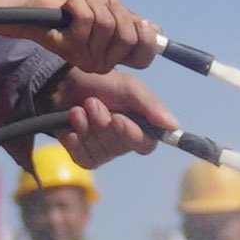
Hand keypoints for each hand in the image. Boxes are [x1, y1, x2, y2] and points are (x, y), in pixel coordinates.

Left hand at [0, 0, 157, 70]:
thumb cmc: (70, 3)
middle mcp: (103, 62)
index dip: (147, 39)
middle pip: (129, 36)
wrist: (35, 7)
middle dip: (114, 11)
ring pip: (107, 24)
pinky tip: (67, 9)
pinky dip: (78, 4)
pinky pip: (87, 19)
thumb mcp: (107, 5)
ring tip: (78, 7)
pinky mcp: (70, 50)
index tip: (139, 22)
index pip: (144, 57)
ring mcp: (87, 59)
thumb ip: (128, 19)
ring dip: (92, 4)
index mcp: (115, 53)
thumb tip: (156, 30)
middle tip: (96, 6)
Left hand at [55, 74, 179, 158]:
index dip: (131, 134)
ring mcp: (104, 152)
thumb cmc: (101, 83)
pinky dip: (74, 139)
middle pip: (119, 147)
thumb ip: (150, 105)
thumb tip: (174, 126)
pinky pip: (83, 156)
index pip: (145, 144)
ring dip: (86, 126)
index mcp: (140, 127)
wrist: (65, 83)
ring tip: (78, 109)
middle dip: (102, 123)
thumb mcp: (128, 87)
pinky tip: (71, 124)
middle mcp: (124, 142)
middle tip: (92, 102)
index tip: (117, 119)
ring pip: (99, 151)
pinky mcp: (84, 157)